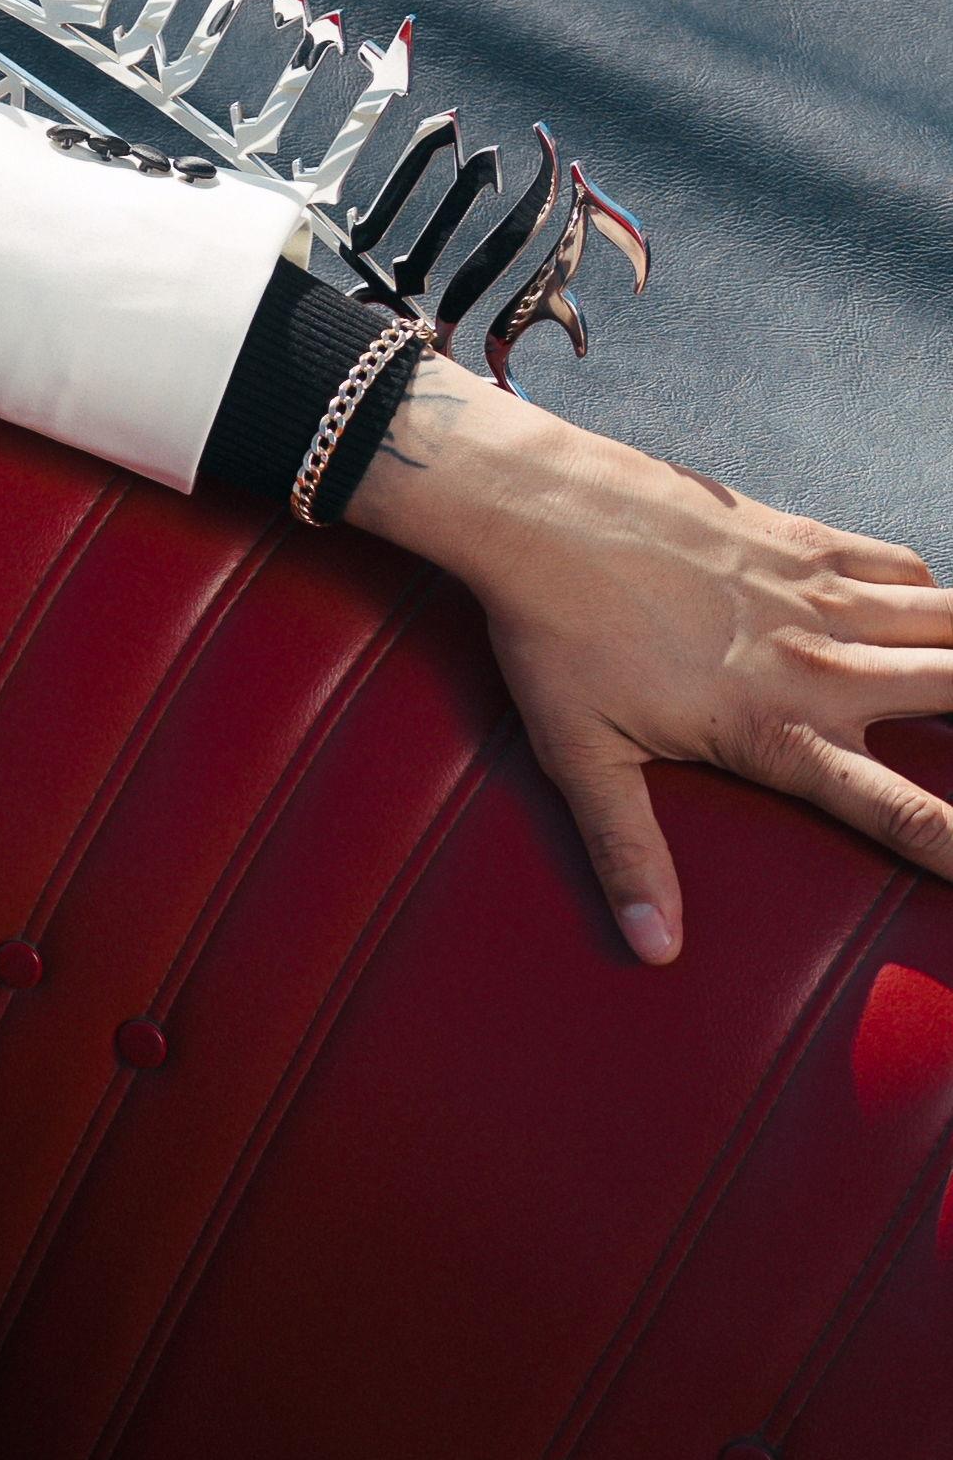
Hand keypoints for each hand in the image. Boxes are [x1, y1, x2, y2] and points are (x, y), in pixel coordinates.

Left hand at [349, 358, 952, 961]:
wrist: (546, 513)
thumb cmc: (553, 637)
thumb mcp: (579, 758)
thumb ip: (627, 855)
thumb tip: (652, 946)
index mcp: (775, 730)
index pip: (899, 811)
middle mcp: (822, 665)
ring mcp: (825, 597)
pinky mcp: (815, 542)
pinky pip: (910, 569)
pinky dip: (941, 596)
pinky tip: (944, 616)